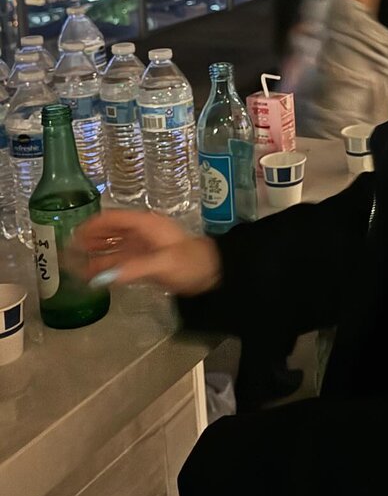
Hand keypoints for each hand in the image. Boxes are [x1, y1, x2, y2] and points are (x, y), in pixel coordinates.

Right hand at [72, 211, 221, 296]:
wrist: (213, 273)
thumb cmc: (191, 264)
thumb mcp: (163, 265)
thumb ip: (133, 269)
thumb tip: (101, 277)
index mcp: (147, 225)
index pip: (114, 218)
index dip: (92, 224)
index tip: (73, 233)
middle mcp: (143, 231)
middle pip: (110, 230)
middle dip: (89, 238)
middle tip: (68, 250)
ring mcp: (143, 245)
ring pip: (113, 246)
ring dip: (95, 252)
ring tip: (74, 262)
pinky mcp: (145, 259)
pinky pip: (120, 259)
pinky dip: (106, 264)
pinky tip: (92, 274)